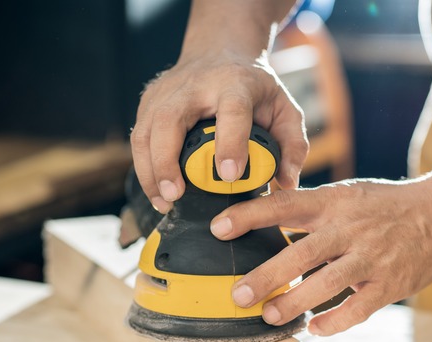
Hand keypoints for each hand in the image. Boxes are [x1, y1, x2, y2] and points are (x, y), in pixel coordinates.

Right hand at [130, 50, 308, 212]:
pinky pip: (138, 137)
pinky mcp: (148, 101)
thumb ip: (293, 145)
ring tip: (163, 202)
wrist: (221, 49)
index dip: (230, 142)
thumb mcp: (284, 108)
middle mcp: (195, 85)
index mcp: (235, 84)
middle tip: (174, 196)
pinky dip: (143, 167)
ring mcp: (166, 91)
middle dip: (167, 161)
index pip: (232, 110)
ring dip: (150, 171)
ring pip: (146, 131)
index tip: (228, 175)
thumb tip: (288, 181)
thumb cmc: (254, 88)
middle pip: (170, 120)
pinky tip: (155, 191)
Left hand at [209, 176, 431, 335]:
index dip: (250, 215)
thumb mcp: (347, 194)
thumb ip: (311, 207)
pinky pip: (358, 308)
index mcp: (334, 202)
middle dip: (265, 276)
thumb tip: (264, 212)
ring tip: (269, 315)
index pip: (284, 205)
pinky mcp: (391, 283)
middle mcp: (350, 228)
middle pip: (300, 253)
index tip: (218, 228)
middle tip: (237, 295)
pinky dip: (334, 322)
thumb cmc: (386, 205)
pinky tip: (314, 328)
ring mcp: (372, 257)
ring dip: (294, 303)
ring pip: (326, 285)